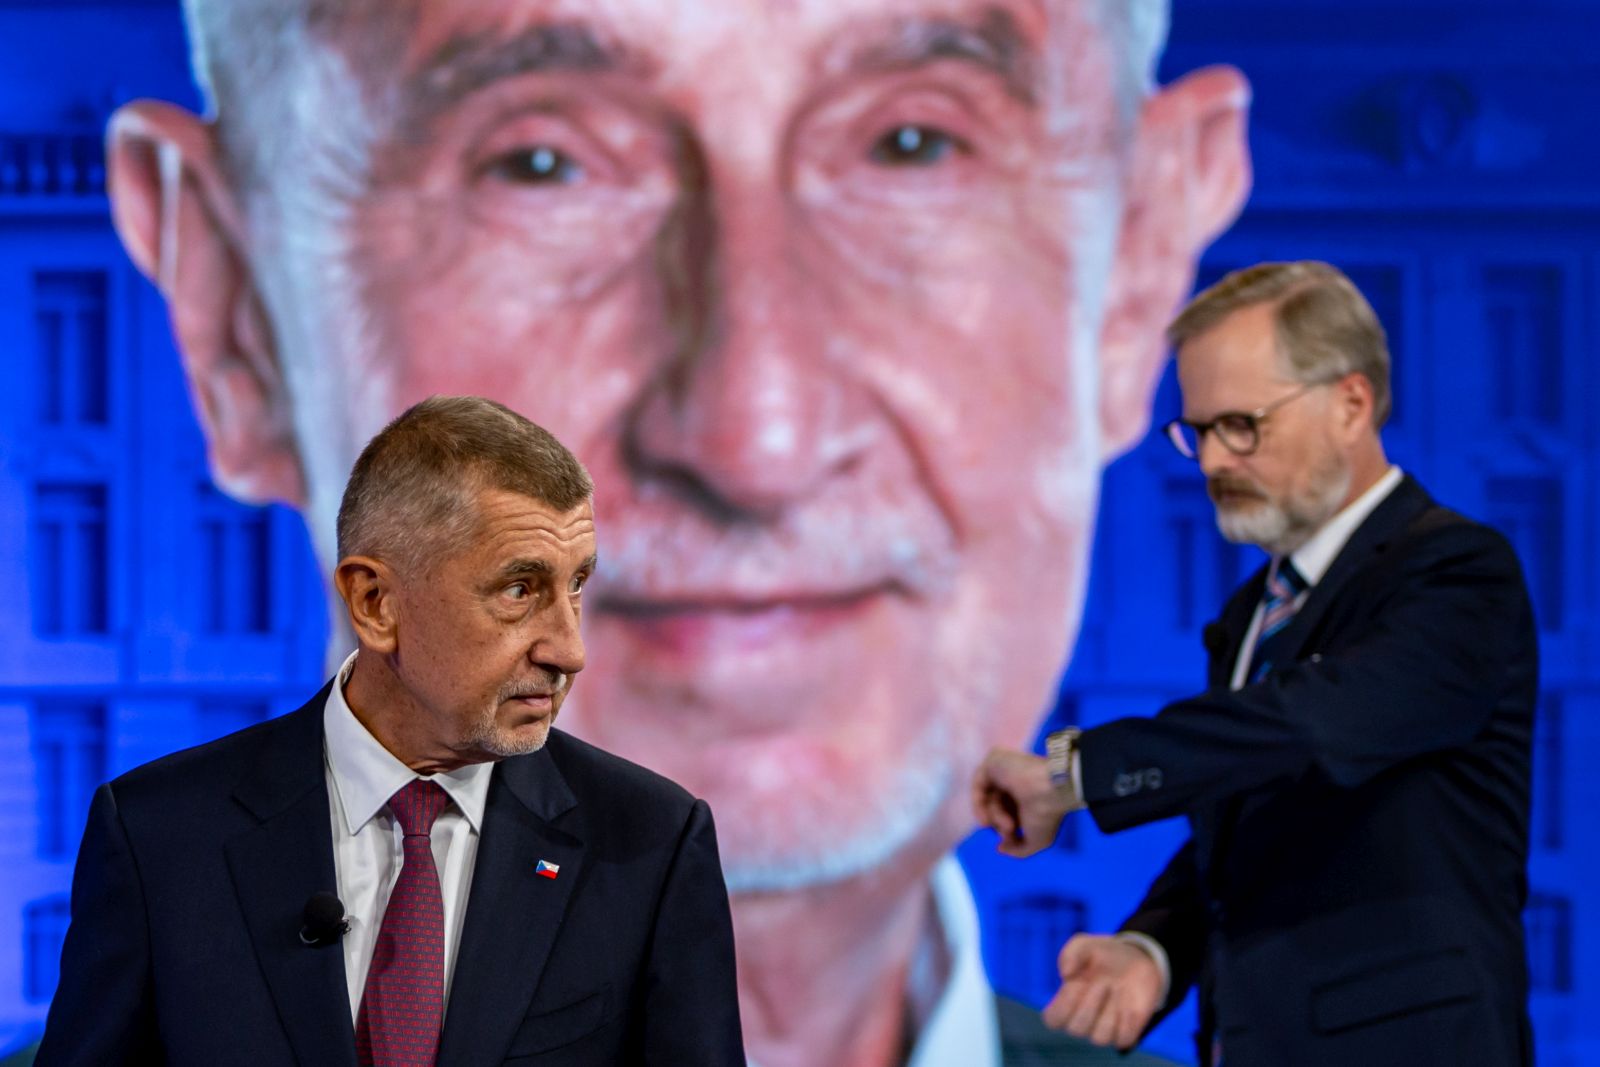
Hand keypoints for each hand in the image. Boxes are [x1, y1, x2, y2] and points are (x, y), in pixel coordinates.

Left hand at [970, 747, 1072, 856]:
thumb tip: (999, 847)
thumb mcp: (1035, 842)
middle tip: (1011, 829)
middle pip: (994, 806)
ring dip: (995, 818)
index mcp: (1027, 795)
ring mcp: (1005, 769)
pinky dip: (978, 804)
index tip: (1012, 837)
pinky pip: (978, 784)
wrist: (1052, 789)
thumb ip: (1017, 850)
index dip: (1004, 829)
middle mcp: (1015, 781)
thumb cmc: (1047, 814)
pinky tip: (985, 820)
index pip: (1005, 813)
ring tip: (1009, 824)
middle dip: (999, 824)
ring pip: (987, 798)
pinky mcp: (995, 759)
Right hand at [1042, 934, 1163, 1050]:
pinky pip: (1123, 1039)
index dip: (1063, 1005)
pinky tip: (1130, 1000)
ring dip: (1110, 1012)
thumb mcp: (1085, 944)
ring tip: (1117, 989)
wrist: (1136, 960)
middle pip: (1076, 1029)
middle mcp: (1083, 1019)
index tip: (1075, 984)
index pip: (1053, 1020)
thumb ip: (1071, 953)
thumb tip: (1066, 974)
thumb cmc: (1102, 954)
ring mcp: (1104, 1029)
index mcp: (1066, 1001)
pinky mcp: (1125, 1033)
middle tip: (1103, 982)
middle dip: (1091, 1004)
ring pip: (1099, 1038)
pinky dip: (1127, 1020)